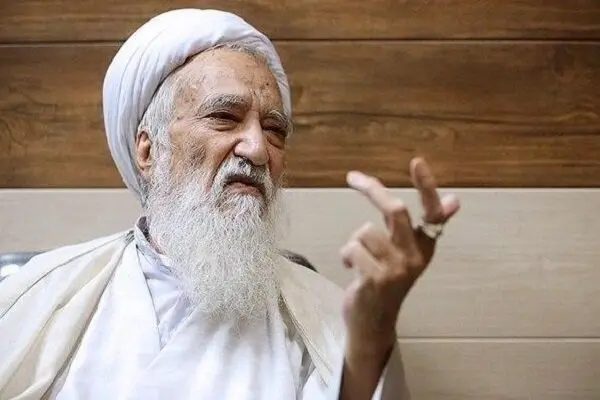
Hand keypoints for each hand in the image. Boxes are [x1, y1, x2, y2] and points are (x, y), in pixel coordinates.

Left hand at [339, 157, 459, 399]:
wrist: (373, 322)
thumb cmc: (385, 280)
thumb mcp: (405, 252)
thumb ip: (418, 225)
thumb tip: (455, 199)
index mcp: (425, 247)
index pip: (432, 213)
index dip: (426, 186)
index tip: (417, 161)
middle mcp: (415, 257)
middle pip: (396, 210)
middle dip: (372, 190)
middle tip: (354, 177)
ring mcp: (396, 270)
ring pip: (365, 231)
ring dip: (354, 240)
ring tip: (359, 258)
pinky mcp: (375, 280)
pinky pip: (352, 249)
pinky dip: (346, 255)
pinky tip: (352, 269)